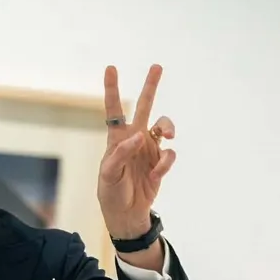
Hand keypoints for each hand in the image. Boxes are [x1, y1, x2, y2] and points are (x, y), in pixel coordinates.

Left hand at [97, 64, 176, 239]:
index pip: (114, 110)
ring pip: (164, 126)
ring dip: (169, 126)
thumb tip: (139, 136)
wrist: (127, 213)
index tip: (111, 68)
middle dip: (151, 86)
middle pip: (145, 106)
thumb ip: (121, 153)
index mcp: (116, 138)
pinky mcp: (160, 162)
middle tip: (157, 66)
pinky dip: (164, 164)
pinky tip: (154, 175)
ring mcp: (149, 149)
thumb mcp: (109, 174)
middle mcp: (134, 138)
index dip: (112, 89)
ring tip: (170, 134)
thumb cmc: (111, 192)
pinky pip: (168, 155)